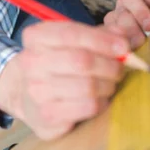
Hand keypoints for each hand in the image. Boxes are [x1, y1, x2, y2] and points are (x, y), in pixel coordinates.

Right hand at [0, 21, 128, 140]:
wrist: (25, 93)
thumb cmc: (56, 63)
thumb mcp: (70, 41)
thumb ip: (97, 35)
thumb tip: (123, 37)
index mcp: (36, 37)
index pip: (72, 34)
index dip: (103, 40)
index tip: (124, 46)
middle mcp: (31, 62)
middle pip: (82, 61)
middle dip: (109, 64)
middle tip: (120, 68)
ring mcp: (36, 91)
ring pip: (88, 86)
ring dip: (108, 84)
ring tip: (110, 83)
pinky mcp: (46, 116)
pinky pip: (87, 107)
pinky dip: (102, 102)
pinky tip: (100, 98)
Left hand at [103, 0, 149, 48]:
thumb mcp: (145, 40)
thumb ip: (135, 48)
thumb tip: (130, 64)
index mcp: (117, 21)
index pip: (110, 30)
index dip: (117, 40)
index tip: (125, 51)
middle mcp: (125, 6)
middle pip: (119, 15)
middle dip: (128, 29)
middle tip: (139, 41)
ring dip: (140, 12)